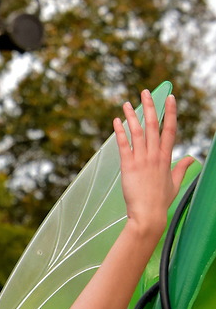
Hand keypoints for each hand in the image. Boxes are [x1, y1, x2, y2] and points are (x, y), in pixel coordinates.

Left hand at [114, 92, 194, 238]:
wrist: (148, 215)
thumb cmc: (161, 201)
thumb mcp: (175, 183)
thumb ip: (182, 168)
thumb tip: (191, 158)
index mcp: (166, 158)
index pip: (170, 129)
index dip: (170, 112)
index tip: (170, 98)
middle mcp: (154, 155)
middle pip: (152, 125)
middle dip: (149, 106)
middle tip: (144, 92)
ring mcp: (141, 160)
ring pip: (137, 132)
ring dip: (131, 115)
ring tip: (125, 103)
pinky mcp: (129, 166)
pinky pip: (124, 145)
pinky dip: (120, 132)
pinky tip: (116, 121)